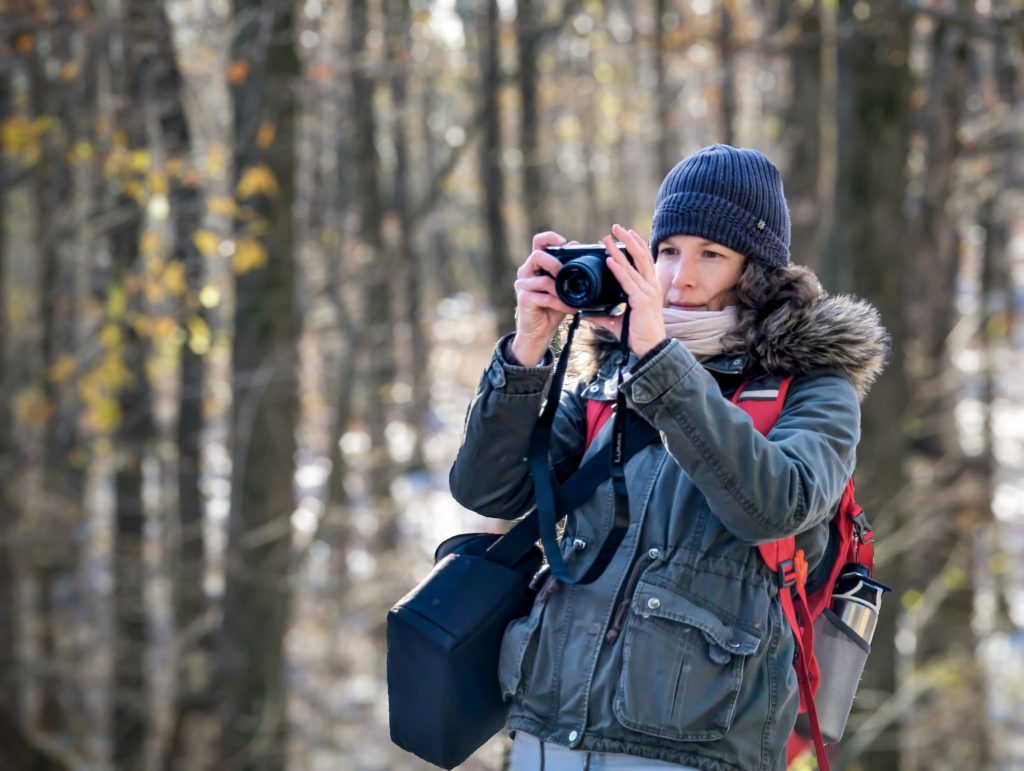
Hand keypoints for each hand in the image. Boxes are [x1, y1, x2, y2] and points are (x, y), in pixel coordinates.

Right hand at [510, 232, 578, 365]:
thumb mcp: (563, 287)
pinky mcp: (523, 299)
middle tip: (567, 273)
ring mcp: (522, 285)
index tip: (563, 242)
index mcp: (535, 265)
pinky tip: (570, 308)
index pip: (538, 242)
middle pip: (538, 255)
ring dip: (561, 289)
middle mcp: (526, 272)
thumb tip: (576, 245)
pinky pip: (545, 298)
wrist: (539, 332)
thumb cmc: (551, 308)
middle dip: (556, 263)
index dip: (550, 237)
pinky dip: (561, 303)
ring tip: (572, 297)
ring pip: (543, 279)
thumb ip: (568, 269)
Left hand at [588, 224, 665, 357]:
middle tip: (616, 227)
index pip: (644, 262)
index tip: (626, 235)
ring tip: (608, 238)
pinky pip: (628, 281)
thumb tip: (584, 312)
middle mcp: (651, 287)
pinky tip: (609, 260)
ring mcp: (648, 293)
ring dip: (619, 250)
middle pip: (640, 257)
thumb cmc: (639, 336)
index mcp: (649, 289)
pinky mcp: (642, 301)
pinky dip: (618, 269)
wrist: (651, 350)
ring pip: (633, 266)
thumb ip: (601, 315)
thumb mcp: (617, 322)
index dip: (636, 246)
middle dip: (628, 240)